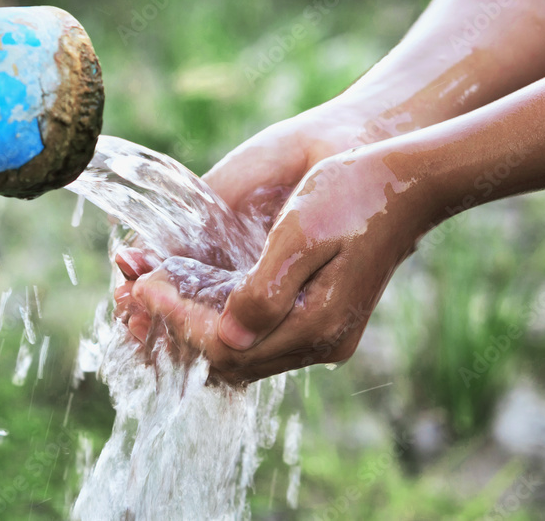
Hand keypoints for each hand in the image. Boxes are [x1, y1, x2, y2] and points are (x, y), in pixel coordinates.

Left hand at [112, 103, 371, 344]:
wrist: (407, 183)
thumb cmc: (354, 194)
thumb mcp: (303, 232)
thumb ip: (265, 289)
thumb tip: (225, 335)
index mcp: (318, 324)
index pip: (226, 346)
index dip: (177, 320)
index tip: (144, 286)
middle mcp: (322, 342)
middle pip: (230, 361)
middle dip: (177, 330)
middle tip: (137, 293)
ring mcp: (325, 336)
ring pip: (243, 353)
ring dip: (196, 328)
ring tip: (158, 292)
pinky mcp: (324, 322)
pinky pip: (260, 338)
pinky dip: (222, 321)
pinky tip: (198, 294)